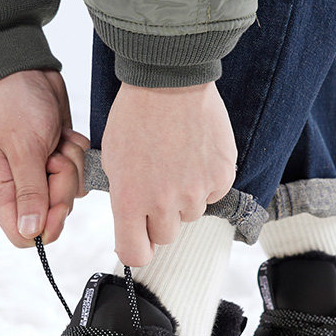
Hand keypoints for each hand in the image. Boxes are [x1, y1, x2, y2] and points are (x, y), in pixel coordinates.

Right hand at [0, 69, 88, 246]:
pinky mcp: (57, 165)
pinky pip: (79, 176)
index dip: (46, 225)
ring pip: (70, 195)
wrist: (29, 72)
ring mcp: (39, 178)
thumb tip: (30, 234)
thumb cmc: (17, 106)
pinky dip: (76, 155)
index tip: (56, 200)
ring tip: (56, 141)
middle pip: (52, 216)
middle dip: (62, 186)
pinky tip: (63, 137)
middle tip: (55, 158)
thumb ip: (30, 193)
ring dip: (71, 166)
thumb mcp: (24, 149)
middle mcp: (18, 189)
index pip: (22, 235)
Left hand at [101, 82, 235, 265]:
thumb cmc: (135, 116)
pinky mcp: (221, 178)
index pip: (136, 255)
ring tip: (176, 161)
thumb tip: (132, 227)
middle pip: (166, 236)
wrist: (169, 81)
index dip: (138, 250)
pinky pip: (213, 194)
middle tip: (157, 185)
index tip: (139, 240)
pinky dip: (205, 181)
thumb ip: (124, 199)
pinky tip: (195, 154)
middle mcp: (163, 203)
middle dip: (160, 218)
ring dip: (184, 197)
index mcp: (130, 201)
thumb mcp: (114, 161)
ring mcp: (195, 192)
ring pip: (190, 214)